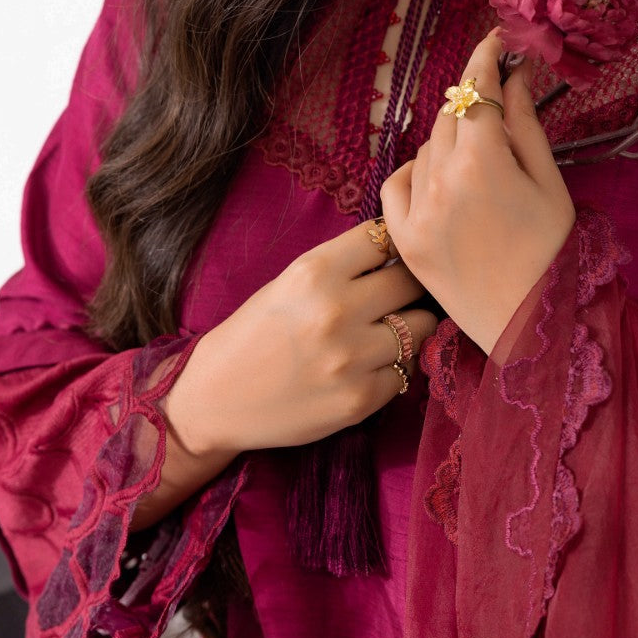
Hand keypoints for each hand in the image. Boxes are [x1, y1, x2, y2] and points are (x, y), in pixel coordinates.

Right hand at [165, 219, 438, 457]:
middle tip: (398, 296)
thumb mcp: (289, 283)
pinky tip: (369, 366)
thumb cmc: (254, 334)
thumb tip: (402, 257)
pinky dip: (395, 366)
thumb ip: (342, 268)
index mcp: (313, 273)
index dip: (392, 248)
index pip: (384, 238)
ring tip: (387, 332)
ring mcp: (351, 358)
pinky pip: (406, 370)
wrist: (217, 399)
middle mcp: (336, 311)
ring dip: (410, 326)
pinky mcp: (361, 399)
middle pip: (411, 281)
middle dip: (410, 286)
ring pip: (421, 326)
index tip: (391, 259)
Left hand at [379, 28, 576, 354]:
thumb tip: (512, 77)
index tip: (495, 41)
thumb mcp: (550, 183)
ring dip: (450, 142)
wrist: (532, 327)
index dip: (485, 58)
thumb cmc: (556, 254)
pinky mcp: (403, 238)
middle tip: (495, 100)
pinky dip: (415, 173)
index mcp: (484, 162)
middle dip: (472, 102)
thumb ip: (526, 124)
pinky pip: (396, 183)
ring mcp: (416, 211)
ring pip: (426, 148)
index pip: (477, 90)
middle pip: (450, 115)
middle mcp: (442, 181)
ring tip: (482, 166)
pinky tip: (439, 182)